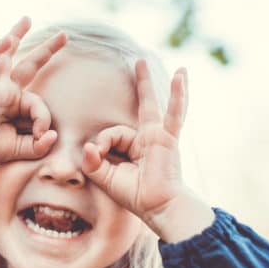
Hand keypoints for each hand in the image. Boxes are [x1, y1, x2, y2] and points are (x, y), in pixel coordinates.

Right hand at [0, 16, 65, 166]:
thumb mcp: (23, 148)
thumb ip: (40, 145)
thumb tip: (53, 135)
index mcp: (17, 103)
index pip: (40, 103)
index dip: (44, 120)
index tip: (42, 136)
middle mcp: (7, 91)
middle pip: (29, 64)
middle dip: (47, 49)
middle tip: (64, 35)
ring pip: (6, 55)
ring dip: (16, 35)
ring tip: (27, 19)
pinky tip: (8, 38)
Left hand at [82, 59, 188, 228]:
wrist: (158, 207)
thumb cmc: (135, 195)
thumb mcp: (106, 178)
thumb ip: (92, 162)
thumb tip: (87, 146)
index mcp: (133, 146)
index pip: (110, 133)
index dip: (101, 143)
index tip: (96, 155)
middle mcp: (147, 137)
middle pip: (141, 105)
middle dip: (141, 82)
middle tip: (138, 62)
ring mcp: (159, 135)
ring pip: (153, 104)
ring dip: (150, 82)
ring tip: (149, 60)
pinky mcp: (169, 138)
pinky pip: (174, 113)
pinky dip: (178, 95)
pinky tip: (181, 76)